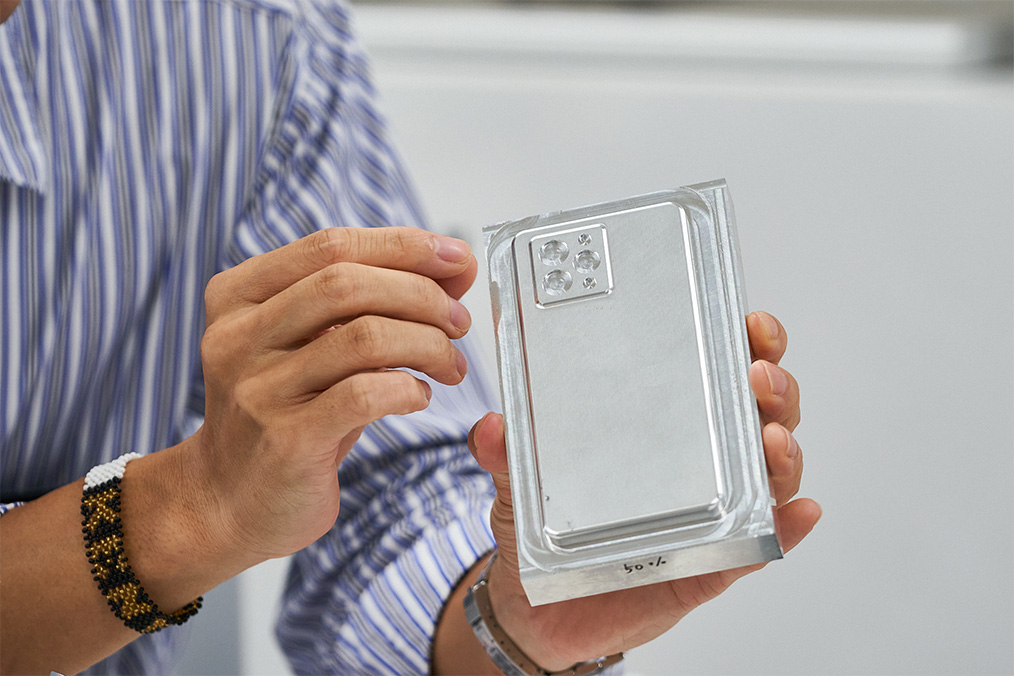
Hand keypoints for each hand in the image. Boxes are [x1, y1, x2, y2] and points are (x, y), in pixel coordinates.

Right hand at [191, 227, 476, 561]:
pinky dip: (407, 388)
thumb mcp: (321, 346)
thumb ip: (376, 301)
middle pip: (347, 283)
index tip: (456, 258)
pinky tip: (418, 396)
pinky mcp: (285, 440)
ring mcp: (257, 388)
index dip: (403, 245)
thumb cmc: (287, 413)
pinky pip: (364, 395)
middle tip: (459, 321)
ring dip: (426, 343)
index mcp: (240, 295)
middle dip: (421, 295)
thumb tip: (456, 264)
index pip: (331, 245)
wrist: (228, 501)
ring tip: (450, 364)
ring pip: (363, 337)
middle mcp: (238, 335)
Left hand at [467, 311, 820, 669]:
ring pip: (769, 474)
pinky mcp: (714, 563)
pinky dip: (788, 527)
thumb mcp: (517, 483)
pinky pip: (762, 544)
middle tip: (758, 374)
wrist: (541, 607)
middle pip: (760, 415)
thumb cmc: (542, 532)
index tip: (749, 323)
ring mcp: (713, 513)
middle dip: (773, 388)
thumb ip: (505, 455)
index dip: (745, 344)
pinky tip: (798, 510)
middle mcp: (699, 463)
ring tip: (772, 438)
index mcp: (663, 428)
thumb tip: (489, 426)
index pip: (716, 374)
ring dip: (783, 450)